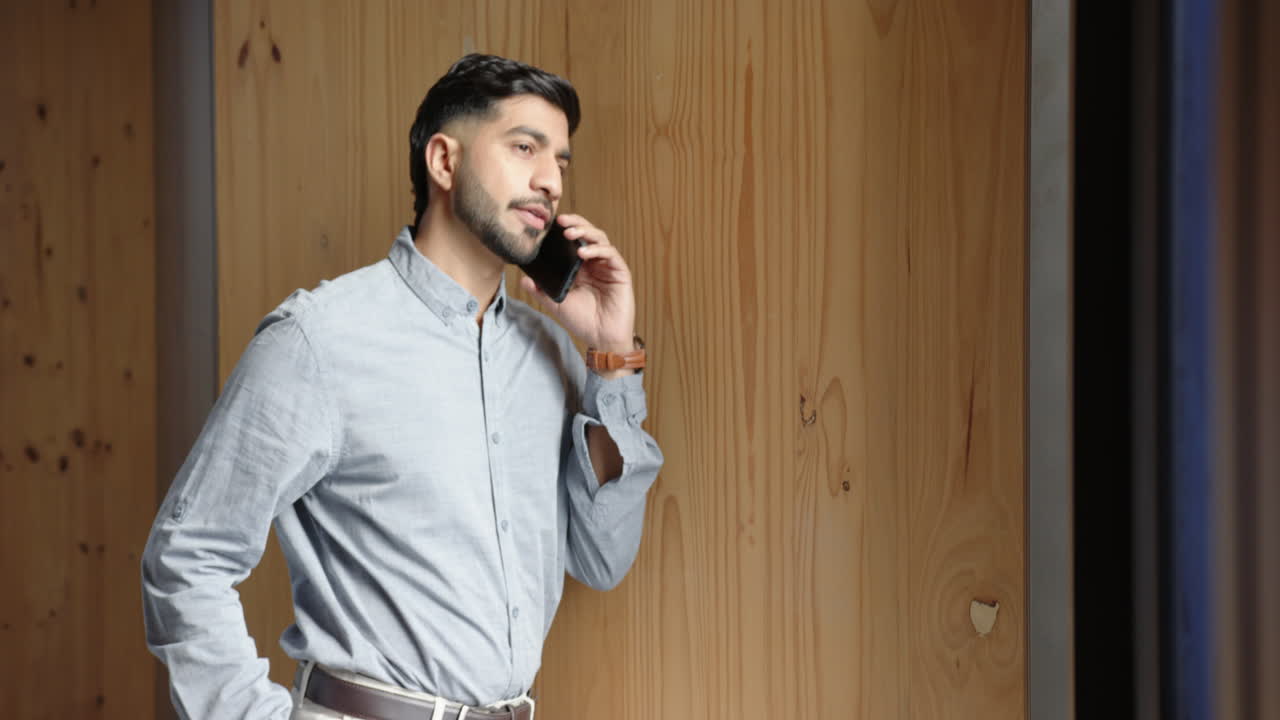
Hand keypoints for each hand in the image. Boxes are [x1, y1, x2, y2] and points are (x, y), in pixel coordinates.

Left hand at [519, 214, 635, 354]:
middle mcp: (596, 263)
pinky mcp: (620, 273)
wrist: (602, 339)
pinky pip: (611, 254)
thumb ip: (541, 291)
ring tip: (570, 234)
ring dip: (585, 233)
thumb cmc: (582, 322)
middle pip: (588, 234)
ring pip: (600, 239)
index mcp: (581, 267)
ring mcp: (609, 267)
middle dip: (576, 223)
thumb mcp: (556, 304)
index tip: (550, 223)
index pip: (574, 240)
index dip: (565, 229)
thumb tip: (524, 279)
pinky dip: (597, 250)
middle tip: (560, 221)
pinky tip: (583, 252)